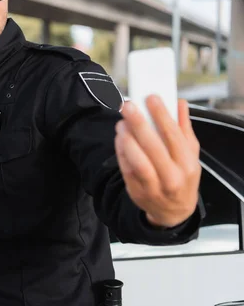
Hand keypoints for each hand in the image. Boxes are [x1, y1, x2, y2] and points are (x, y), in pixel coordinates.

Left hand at [115, 95, 200, 227]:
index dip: (162, 116)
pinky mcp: (136, 191)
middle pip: (154, 148)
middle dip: (139, 124)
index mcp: (188, 165)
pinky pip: (126, 169)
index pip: (174, 137)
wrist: (173, 212)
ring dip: (127, 139)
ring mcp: (153, 186)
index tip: (151, 98)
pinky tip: (119, 138)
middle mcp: (172, 177)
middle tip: (128, 106)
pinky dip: (121, 152)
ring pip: (138, 161)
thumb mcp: (190, 155)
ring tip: (122, 123)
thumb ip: (184, 128)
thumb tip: (179, 103)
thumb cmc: (182, 177)